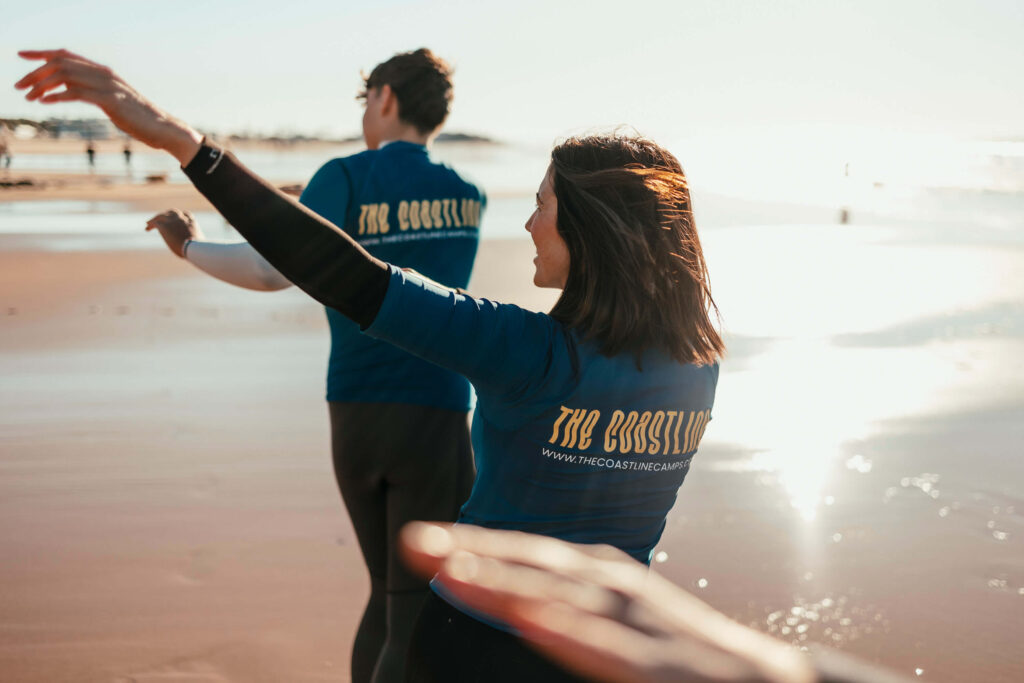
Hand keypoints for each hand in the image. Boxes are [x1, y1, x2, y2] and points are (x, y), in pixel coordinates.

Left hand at [15, 49, 201, 165]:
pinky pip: (77, 93)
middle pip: (60, 63)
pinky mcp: (110, 101)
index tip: (22, 56)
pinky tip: (45, 101)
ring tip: (28, 96)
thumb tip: (72, 89)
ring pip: (65, 75)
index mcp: (104, 73)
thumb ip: (92, 92)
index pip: (66, 55)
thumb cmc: (140, 120)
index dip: (42, 53)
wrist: (164, 129)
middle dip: (35, 72)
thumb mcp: (112, 103)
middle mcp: (104, 74)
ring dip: (42, 84)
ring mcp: (108, 86)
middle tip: (18, 86)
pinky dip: (57, 95)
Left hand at [146, 209, 204, 257]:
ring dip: (155, 219)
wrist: (193, 247)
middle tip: (160, 219)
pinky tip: (147, 229)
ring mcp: (172, 221)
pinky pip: (155, 223)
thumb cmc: (199, 249)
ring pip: (161, 216)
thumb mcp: (200, 244)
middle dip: (166, 215)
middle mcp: (182, 218)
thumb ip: (197, 243)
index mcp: (192, 222)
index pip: (185, 214)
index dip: (180, 215)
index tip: (176, 218)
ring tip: (149, 223)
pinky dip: (150, 225)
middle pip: (172, 212)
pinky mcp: (164, 226)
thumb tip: (199, 249)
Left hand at [400, 523, 815, 682]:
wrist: (772, 681)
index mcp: (602, 579)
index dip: (473, 544)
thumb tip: (512, 602)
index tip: (417, 540)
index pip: (528, 556)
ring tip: (452, 571)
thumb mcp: (617, 622)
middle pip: (536, 565)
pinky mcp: (660, 664)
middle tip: (411, 541)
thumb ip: (569, 610)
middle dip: (473, 551)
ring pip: (566, 598)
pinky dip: (570, 631)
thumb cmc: (681, 652)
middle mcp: (617, 590)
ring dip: (508, 582)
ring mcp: (641, 624)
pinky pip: (611, 649)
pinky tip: (529, 621)